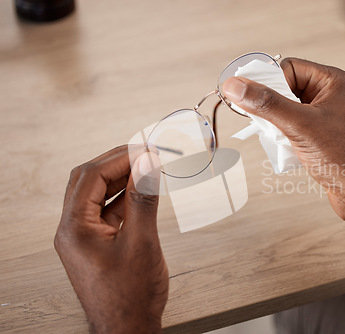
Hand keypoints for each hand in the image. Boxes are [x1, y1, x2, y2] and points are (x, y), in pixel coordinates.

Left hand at [54, 145, 168, 332]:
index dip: (119, 158)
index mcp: (74, 229)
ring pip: (98, 194)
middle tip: (145, 153)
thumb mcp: (142, 243)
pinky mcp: (98, 243)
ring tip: (148, 167)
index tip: (146, 149)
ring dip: (122, 178)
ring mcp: (85, 237)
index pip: (90, 177)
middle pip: (88, 181)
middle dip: (116, 162)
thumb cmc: (131, 296)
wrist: (128, 330)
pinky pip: (108, 210)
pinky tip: (143, 190)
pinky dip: (125, 197)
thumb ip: (143, 199)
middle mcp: (73, 230)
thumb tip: (148, 164)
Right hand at [222, 58, 344, 255]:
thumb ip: (267, 104)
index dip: (269, 81)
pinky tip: (285, 147)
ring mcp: (325, 116)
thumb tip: (236, 86)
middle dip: (271, 105)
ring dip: (276, 122)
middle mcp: (330, 95)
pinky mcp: (320, 134)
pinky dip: (282, 134)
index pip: (289, 68)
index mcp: (333, 82)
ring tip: (279, 137)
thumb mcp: (300, 125)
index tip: (250, 97)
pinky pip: (292, 125)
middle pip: (286, 88)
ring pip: (286, 109)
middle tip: (264, 120)